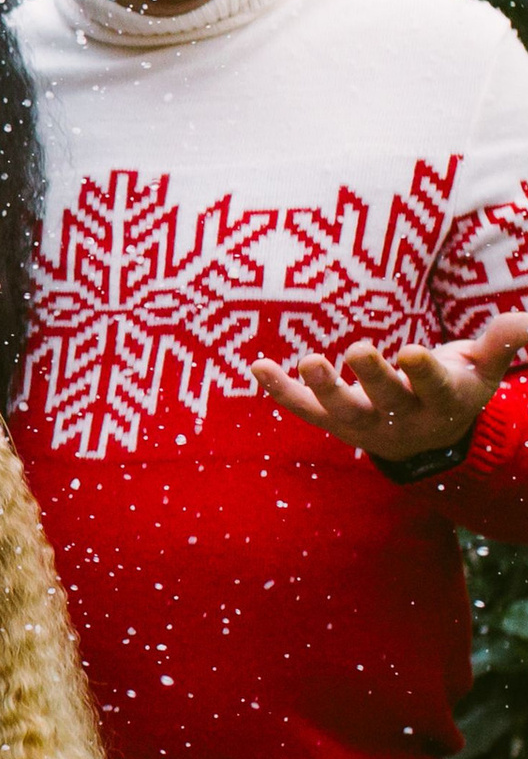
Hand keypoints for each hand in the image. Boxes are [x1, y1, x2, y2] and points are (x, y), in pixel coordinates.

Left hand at [252, 314, 527, 462]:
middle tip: (357, 349)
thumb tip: (526, 317)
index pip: (433, 388)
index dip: (422, 372)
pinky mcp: (331, 421)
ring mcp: (363, 422)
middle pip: (385, 398)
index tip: (412, 353)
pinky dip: (280, 391)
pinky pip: (303, 409)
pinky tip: (257, 366)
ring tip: (308, 360)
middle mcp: (400, 417)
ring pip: (341, 411)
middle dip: (371, 376)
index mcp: (440, 402)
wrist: (426, 440)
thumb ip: (501, 342)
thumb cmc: (455, 388)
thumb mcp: (481, 369)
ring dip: (323, 388)